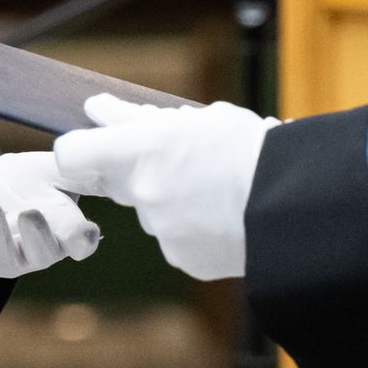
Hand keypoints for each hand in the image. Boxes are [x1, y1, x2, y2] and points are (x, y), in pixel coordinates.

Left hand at [0, 152, 101, 279]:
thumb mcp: (48, 170)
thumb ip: (76, 171)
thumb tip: (114, 163)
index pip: (79, 243)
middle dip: (36, 237)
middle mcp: (36, 252)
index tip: (84, 233)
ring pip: (3, 257)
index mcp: (62, 231)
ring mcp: (3, 259)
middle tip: (30, 213)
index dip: (82, 241)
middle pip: (42, 255)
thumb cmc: (20, 181)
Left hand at [52, 95, 279, 279]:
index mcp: (142, 151)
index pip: (72, 153)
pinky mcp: (183, 259)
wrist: (295, 204)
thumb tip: (96, 108)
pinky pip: (177, 239)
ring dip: (174, 199)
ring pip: (153, 211)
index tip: (94, 143)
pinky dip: (194, 227)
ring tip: (218, 188)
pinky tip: (225, 215)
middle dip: (139, 171)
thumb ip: (137, 117)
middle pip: (117, 182)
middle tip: (181, 159)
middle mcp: (144, 195)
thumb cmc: (248, 150)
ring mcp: (162, 232)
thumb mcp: (196, 118)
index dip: (77, 148)